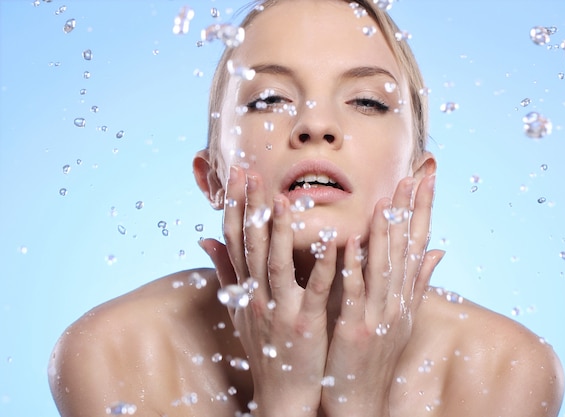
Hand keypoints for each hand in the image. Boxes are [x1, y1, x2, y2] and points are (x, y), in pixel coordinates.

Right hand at [200, 165, 336, 416]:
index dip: (236, 207)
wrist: (282, 393)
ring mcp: (281, 311)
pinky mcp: (305, 326)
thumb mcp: (239, 309)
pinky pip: (315, 292)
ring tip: (284, 200)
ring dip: (280, 233)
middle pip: (252, 245)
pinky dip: (323, 267)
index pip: (236, 240)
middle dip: (252, 208)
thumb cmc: (265, 347)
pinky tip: (332, 243)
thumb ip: (226, 271)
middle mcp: (258, 296)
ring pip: (277, 265)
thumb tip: (204, 239)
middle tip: (252, 173)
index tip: (237, 175)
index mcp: (246, 289)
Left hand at [321, 174, 443, 416]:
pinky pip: (354, 294)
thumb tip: (440, 249)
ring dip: (386, 233)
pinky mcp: (356, 330)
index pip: (418, 242)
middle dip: (410, 210)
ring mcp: (379, 315)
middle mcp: (397, 301)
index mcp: (406, 294)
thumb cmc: (378, 354)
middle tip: (413, 174)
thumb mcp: (403, 317)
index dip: (423, 208)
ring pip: (383, 267)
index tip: (426, 176)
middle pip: (406, 249)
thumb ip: (419, 281)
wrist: (362, 400)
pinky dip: (353, 268)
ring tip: (386, 200)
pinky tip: (350, 243)